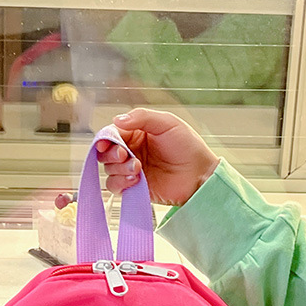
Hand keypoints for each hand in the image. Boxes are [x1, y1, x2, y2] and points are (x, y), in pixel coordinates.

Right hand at [96, 109, 218, 206]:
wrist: (199, 175)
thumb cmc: (188, 147)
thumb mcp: (167, 123)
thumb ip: (141, 117)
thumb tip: (117, 119)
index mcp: (137, 133)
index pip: (112, 133)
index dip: (106, 139)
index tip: (108, 144)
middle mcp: (132, 151)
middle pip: (106, 153)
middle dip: (112, 154)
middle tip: (126, 156)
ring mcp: (132, 170)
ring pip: (109, 170)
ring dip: (119, 169)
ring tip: (138, 169)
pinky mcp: (134, 187)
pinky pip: (115, 187)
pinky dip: (120, 183)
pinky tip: (135, 179)